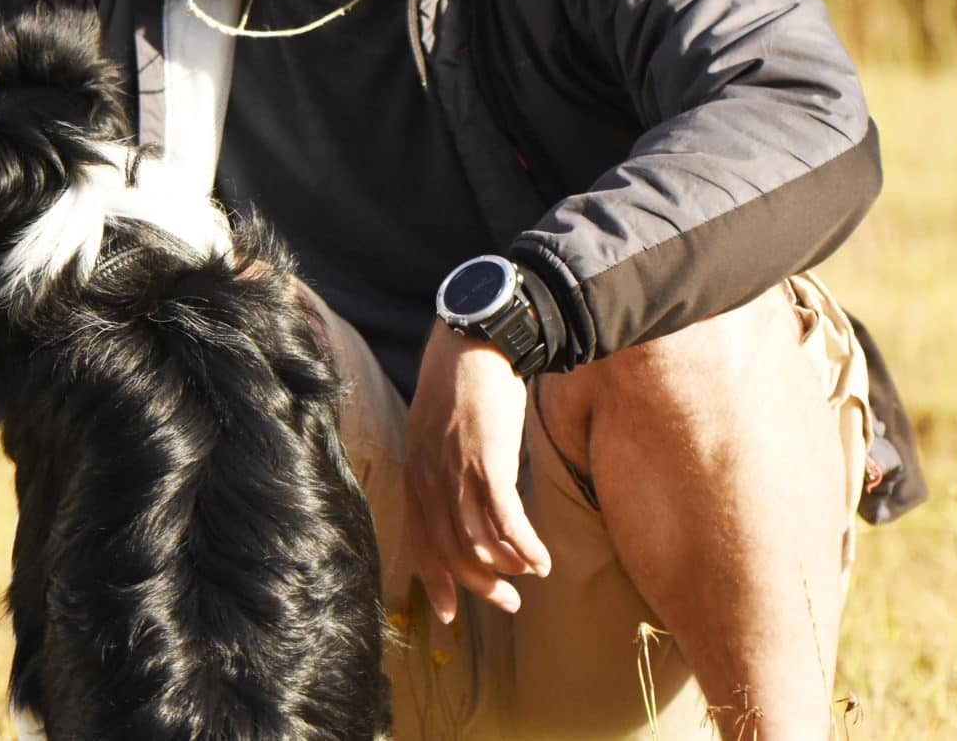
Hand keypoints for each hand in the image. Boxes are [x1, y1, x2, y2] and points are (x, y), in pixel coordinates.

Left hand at [401, 324, 550, 623]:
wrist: (473, 343)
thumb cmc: (461, 388)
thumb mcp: (436, 434)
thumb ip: (439, 471)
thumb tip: (457, 506)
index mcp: (415, 475)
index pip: (420, 543)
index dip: (435, 582)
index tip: (450, 614)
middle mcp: (429, 480)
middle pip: (451, 551)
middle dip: (481, 586)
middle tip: (508, 605)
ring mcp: (456, 472)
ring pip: (479, 541)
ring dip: (508, 567)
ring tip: (531, 577)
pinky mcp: (487, 462)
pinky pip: (505, 520)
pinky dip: (524, 546)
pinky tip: (541, 560)